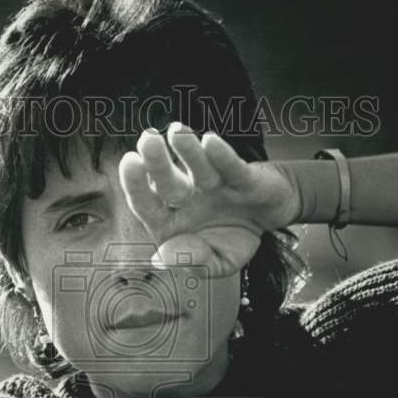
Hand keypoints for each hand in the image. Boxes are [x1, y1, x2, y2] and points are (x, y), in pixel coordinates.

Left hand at [118, 124, 298, 274]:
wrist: (268, 219)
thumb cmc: (232, 239)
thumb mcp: (217, 262)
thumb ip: (194, 264)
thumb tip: (163, 258)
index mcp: (169, 220)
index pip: (146, 203)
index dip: (135, 185)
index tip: (130, 162)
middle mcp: (186, 196)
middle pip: (167, 180)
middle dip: (157, 161)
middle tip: (148, 140)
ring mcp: (212, 183)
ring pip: (197, 166)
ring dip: (188, 150)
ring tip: (177, 132)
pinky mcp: (241, 176)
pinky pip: (230, 166)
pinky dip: (222, 156)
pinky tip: (210, 142)